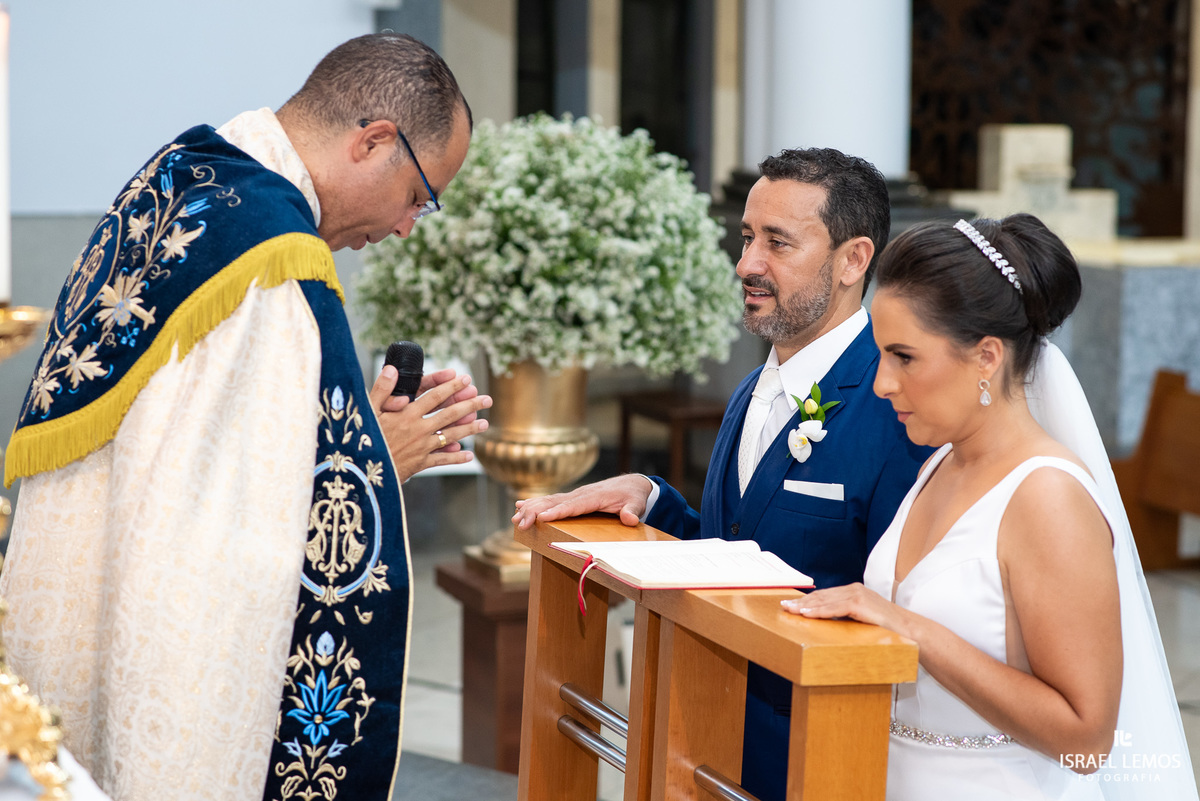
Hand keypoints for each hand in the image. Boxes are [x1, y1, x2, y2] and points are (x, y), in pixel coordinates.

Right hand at [369, 365, 492, 482]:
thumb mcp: (367, 411)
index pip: (433, 396)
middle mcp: (418, 429)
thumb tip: (392, 369)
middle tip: (486, 398)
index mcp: (406, 414)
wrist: (361, 471)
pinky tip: (469, 455)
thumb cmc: (361, 438)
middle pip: (449, 414)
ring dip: (469, 429)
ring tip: (485, 423)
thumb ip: (381, 389)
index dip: (451, 387)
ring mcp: (421, 447)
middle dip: (470, 405)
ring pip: (451, 436)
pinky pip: (442, 460)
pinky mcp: (420, 464)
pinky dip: (456, 457)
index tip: (465, 379)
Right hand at [512, 474, 655, 529]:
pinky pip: (551, 500)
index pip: (574, 505)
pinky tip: (520, 506)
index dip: (557, 511)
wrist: (632, 484)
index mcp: (595, 497)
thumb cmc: (633, 496)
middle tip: (519, 521)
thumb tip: (629, 518)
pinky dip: (535, 503)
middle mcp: (581, 494)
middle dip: (536, 511)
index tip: (542, 517)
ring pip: (549, 500)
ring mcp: (575, 495)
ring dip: (531, 508)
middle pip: (555, 502)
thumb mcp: (637, 503)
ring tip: (514, 517)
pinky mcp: (572, 498)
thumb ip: (632, 511)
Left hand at [780, 582, 912, 635]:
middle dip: (801, 602)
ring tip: (790, 611)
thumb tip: (826, 625)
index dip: (806, 600)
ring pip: (824, 601)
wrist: (909, 629)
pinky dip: (818, 611)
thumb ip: (846, 618)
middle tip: (784, 607)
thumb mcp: (862, 620)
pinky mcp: (860, 603)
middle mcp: (853, 589)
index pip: (824, 596)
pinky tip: (806, 614)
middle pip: (821, 596)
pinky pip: (834, 608)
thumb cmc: (886, 629)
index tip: (791, 605)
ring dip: (805, 606)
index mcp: (853, 592)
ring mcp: (856, 594)